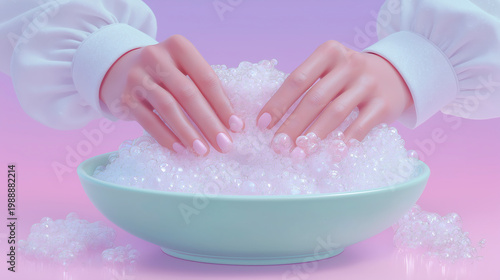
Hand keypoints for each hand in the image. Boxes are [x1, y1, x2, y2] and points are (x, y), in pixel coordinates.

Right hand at [100, 35, 243, 155]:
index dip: (223, 104)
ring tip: (203, 150)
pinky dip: (166, 136)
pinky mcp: (125, 97)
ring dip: (188, 132)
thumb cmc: (166, 73)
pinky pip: (148, 120)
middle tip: (224, 145)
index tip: (237, 127)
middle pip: (188, 94)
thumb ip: (203, 87)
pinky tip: (180, 149)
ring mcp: (137, 76)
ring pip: (168, 107)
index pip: (206, 78)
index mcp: (178, 47)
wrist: (121, 69)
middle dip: (209, 123)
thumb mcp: (184, 68)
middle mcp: (156, 57)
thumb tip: (231, 122)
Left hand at [256, 40, 412, 152]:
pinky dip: (344, 142)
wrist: (396, 74)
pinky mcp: (384, 104)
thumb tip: (272, 119)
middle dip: (292, 125)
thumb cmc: (348, 77)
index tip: (262, 124)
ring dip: (313, 136)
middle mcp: (349, 64)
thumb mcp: (329, 69)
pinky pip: (360, 126)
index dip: (277, 103)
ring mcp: (368, 83)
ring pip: (335, 113)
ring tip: (297, 154)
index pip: (297, 79)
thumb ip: (307, 86)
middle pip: (314, 99)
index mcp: (329, 53)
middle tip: (277, 146)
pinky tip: (330, 155)